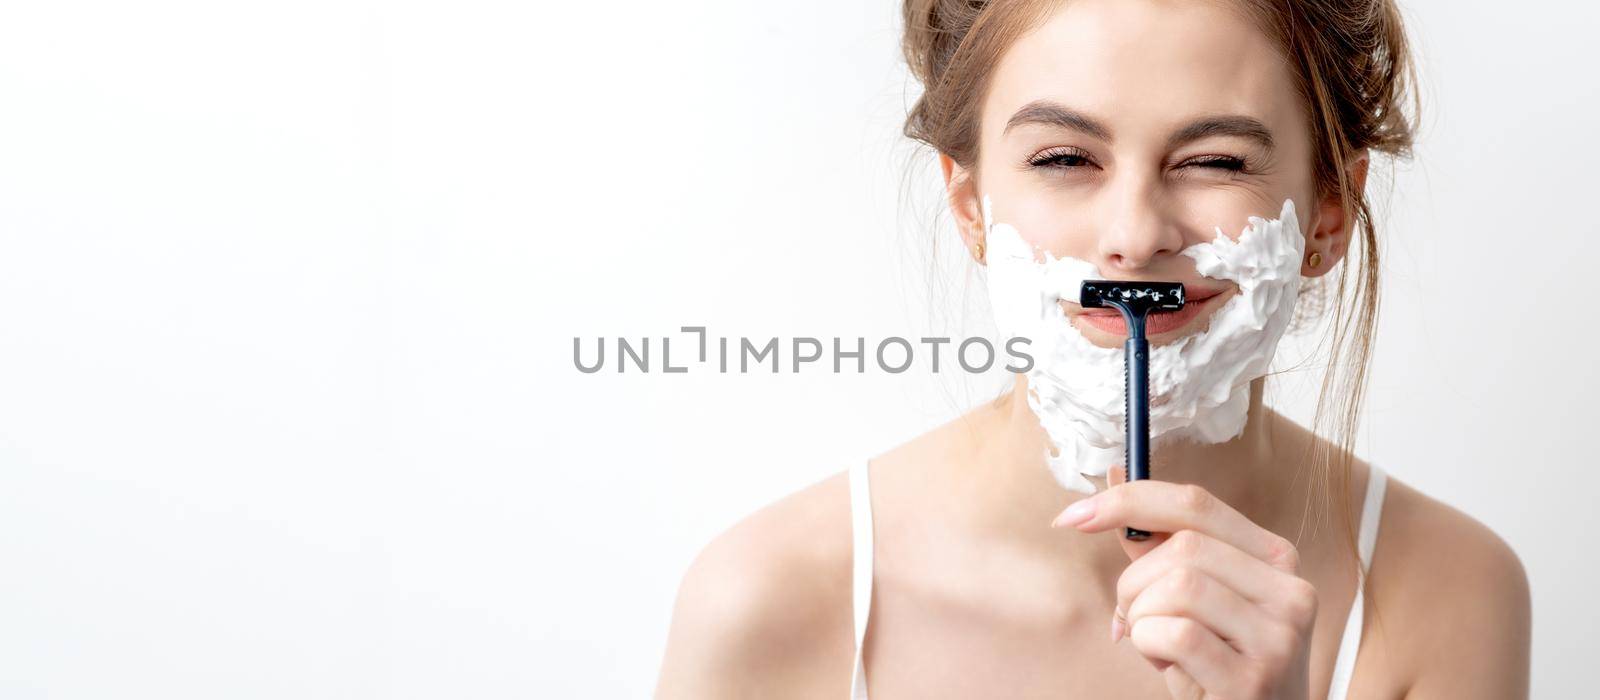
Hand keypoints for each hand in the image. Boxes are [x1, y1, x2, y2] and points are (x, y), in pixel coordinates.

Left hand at [1051, 479, 1316, 699]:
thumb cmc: (1219, 663)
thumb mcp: (1196, 601)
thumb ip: (1158, 546)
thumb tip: (1113, 478)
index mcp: (1275, 558)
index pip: (1196, 503)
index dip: (1128, 501)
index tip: (1074, 517)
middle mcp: (1289, 590)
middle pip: (1181, 546)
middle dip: (1133, 581)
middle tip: (1132, 617)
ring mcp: (1278, 636)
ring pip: (1177, 586)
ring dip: (1142, 617)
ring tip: (1156, 645)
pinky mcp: (1254, 679)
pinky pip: (1175, 634)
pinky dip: (1150, 646)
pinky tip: (1168, 667)